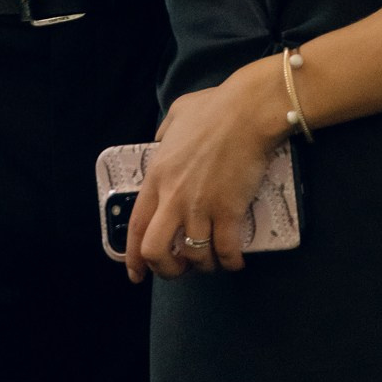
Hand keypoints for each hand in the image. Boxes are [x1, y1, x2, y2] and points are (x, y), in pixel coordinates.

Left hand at [124, 65, 282, 283]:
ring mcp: (201, 206)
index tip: (137, 274)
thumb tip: (161, 139)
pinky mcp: (229, 211)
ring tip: (213, 260)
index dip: (134, 257)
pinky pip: (226, 251)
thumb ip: (164, 131)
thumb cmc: (214, 108)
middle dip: (166, 268)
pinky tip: (235, 260)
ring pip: (194, 256)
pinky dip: (230, 262)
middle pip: (155, 250)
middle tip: (180, 268)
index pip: (136, 226)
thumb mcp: (177, 113)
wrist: (248, 111)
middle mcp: (174, 197)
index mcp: (157, 176)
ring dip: (203, 265)